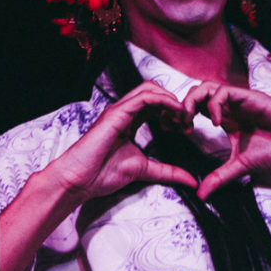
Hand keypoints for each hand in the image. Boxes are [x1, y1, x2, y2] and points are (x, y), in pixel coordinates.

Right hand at [47, 81, 197, 203]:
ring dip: (171, 99)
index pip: (156, 104)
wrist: (79, 181)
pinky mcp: (117, 113)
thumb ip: (167, 172)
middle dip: (175, 102)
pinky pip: (144, 97)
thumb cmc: (102, 174)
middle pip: (155, 91)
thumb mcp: (144, 171)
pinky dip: (163, 100)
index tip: (186, 128)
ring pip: (150, 88)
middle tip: (187, 122)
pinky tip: (175, 111)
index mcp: (129, 121)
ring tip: (183, 116)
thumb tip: (191, 181)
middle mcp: (124, 111)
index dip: (174, 111)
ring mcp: (119, 110)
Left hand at [182, 81, 270, 199]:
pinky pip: (225, 92)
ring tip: (190, 120)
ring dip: (193, 100)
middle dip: (181, 106)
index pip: (195, 108)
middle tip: (177, 125)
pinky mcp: (250, 97)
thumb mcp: (242, 166)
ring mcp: (240, 100)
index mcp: (227, 118)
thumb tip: (201, 195)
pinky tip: (217, 123)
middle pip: (196, 93)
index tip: (173, 131)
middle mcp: (230, 106)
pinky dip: (214, 104)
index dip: (180, 116)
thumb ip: (220, 177)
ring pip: (207, 86)